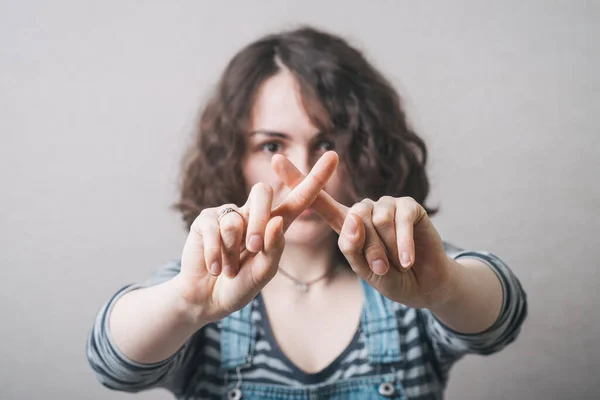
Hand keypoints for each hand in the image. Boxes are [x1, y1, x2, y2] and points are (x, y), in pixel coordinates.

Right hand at [174, 151, 339, 322]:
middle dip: (258, 219)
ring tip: (229, 269)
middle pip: (262, 192)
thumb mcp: (263, 273)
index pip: (299, 198)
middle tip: (253, 247)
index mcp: (275, 224)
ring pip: (235, 219)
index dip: (315, 178)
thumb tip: (276, 220)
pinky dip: (215, 254)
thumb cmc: (240, 285)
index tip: (333, 155)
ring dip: (232, 251)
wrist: (207, 299)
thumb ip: (273, 249)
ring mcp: (228, 214)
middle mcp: (253, 213)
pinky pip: (214, 229)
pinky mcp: (205, 219)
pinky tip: (214, 268)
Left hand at [272, 153, 453, 308]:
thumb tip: (353, 218)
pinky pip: (400, 219)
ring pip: (376, 219)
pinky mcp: (409, 205)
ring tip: (395, 264)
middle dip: (367, 249)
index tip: (275, 160)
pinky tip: (408, 259)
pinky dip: (403, 243)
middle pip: (353, 219)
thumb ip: (353, 247)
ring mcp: (387, 204)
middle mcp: (363, 209)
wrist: (423, 285)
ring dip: (385, 248)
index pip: (317, 201)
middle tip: (380, 269)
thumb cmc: (390, 277)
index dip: (296, 180)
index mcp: (346, 223)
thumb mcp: (364, 269)